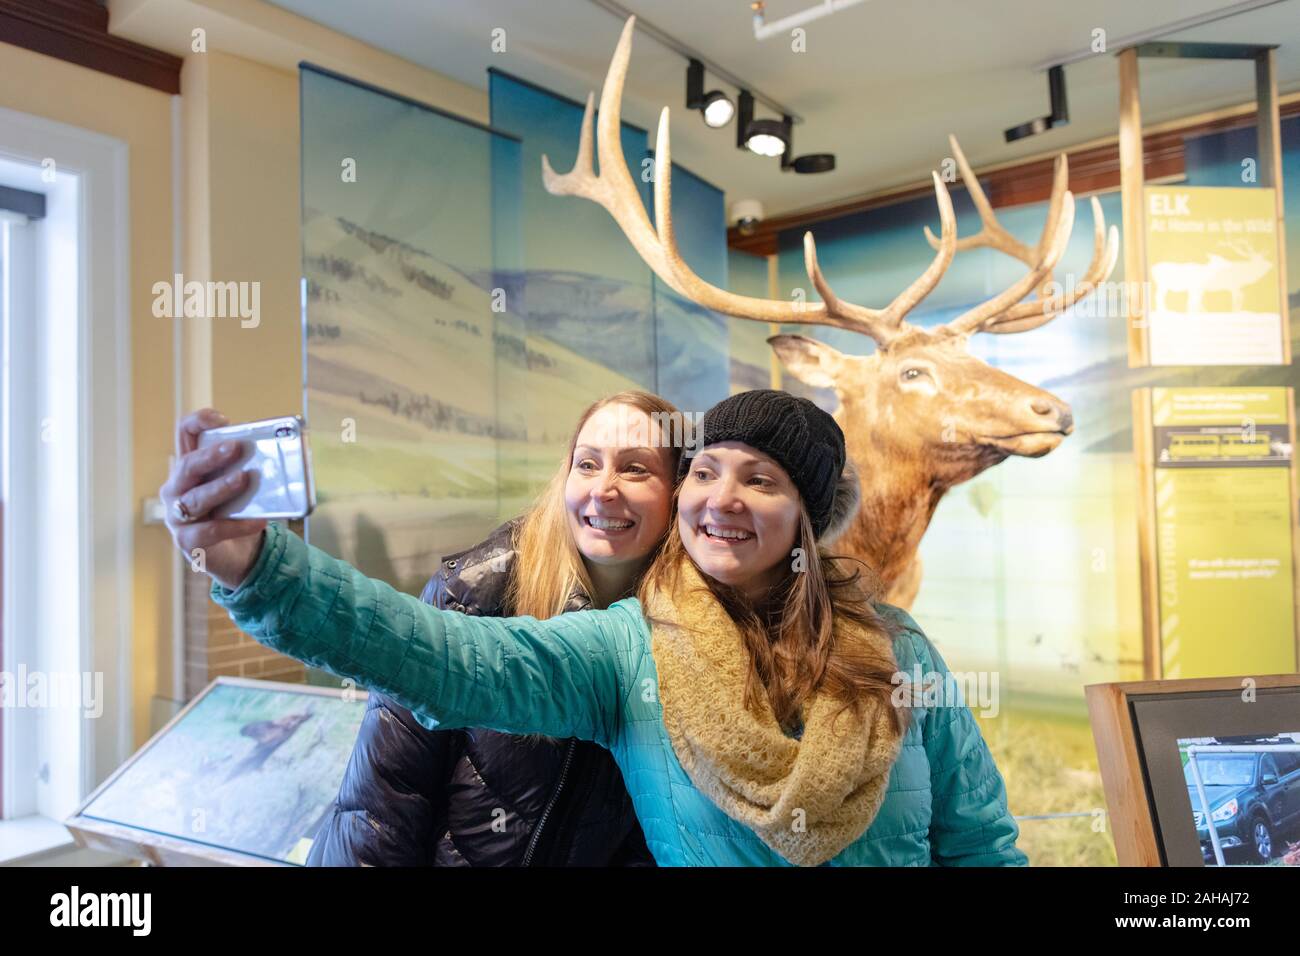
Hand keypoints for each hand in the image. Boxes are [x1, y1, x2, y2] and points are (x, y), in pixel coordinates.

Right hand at [161, 408, 268, 589]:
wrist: (241, 555)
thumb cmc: (239, 512)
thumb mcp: (244, 487)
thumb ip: (250, 469)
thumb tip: (278, 454)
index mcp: (191, 467)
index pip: (185, 434)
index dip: (198, 422)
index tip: (222, 419)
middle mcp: (177, 488)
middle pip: (187, 465)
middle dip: (212, 455)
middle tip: (236, 447)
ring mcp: (178, 516)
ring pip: (195, 498)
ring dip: (221, 487)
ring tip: (244, 479)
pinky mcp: (187, 541)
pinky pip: (210, 531)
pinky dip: (236, 525)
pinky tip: (258, 521)